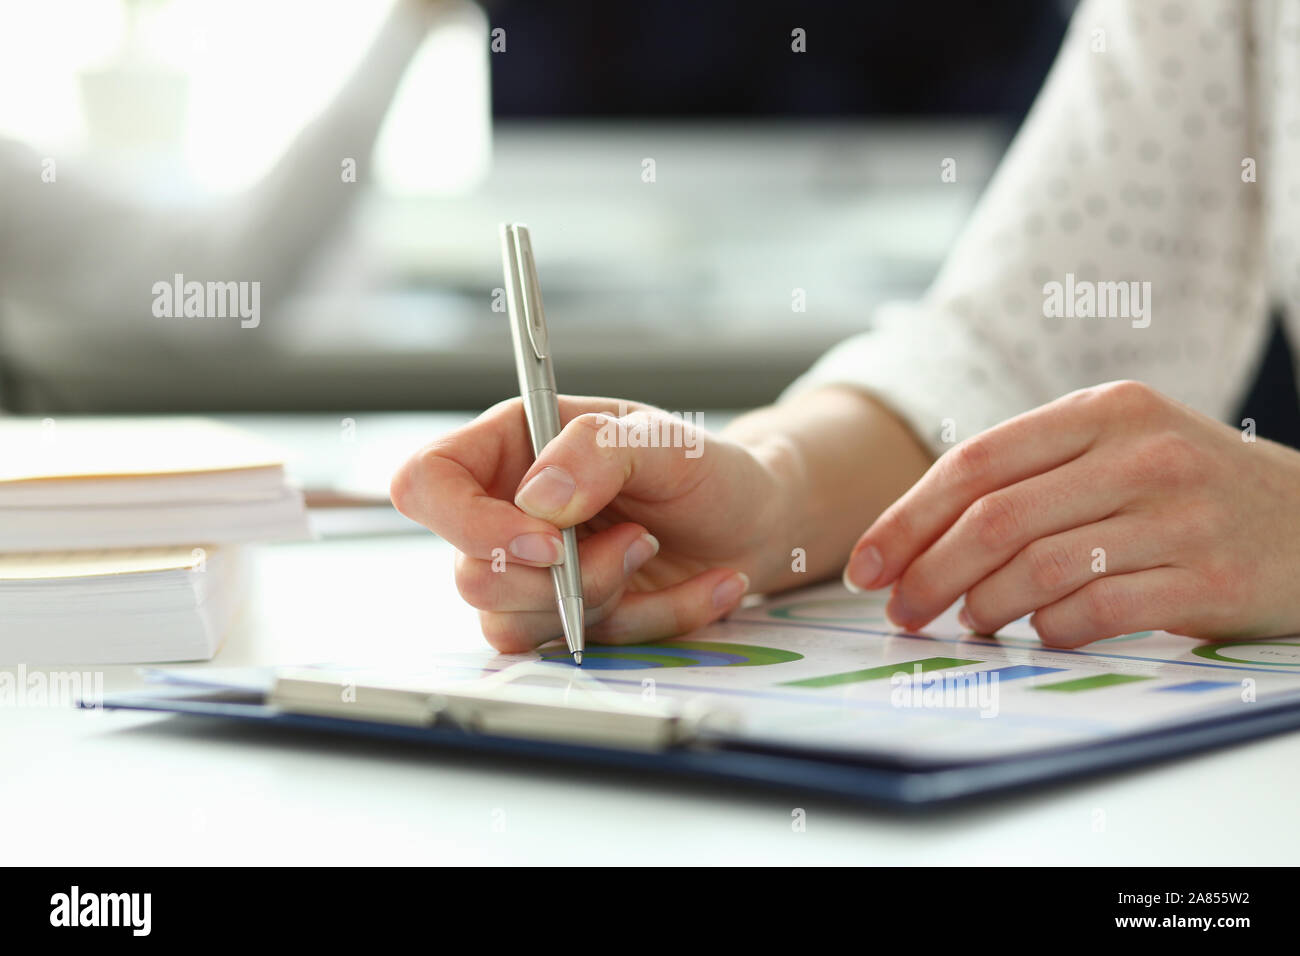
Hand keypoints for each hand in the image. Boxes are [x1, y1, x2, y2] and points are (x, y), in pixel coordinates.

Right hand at [390, 397, 792, 651]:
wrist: (753, 523)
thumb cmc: (703, 470)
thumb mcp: (665, 440)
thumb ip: (599, 451)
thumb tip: (536, 498)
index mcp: (510, 447)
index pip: (426, 483)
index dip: (467, 522)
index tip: (547, 541)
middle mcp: (504, 512)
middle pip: (472, 574)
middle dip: (565, 576)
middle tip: (638, 539)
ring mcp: (528, 574)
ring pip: (514, 624)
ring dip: (603, 599)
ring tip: (656, 550)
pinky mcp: (560, 621)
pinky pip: (572, 650)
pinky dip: (645, 625)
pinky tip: (699, 587)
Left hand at [842, 381, 1299, 645]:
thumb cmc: (1193, 489)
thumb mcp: (1121, 447)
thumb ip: (1034, 474)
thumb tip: (918, 539)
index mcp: (1105, 409)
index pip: (975, 462)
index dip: (906, 519)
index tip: (864, 566)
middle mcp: (1142, 453)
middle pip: (994, 518)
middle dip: (927, 573)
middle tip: (898, 611)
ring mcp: (1181, 515)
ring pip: (1038, 568)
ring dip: (982, 605)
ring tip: (968, 621)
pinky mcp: (1211, 579)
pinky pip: (1096, 612)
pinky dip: (1049, 630)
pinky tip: (1039, 634)